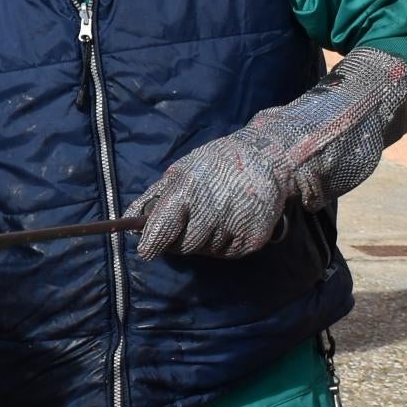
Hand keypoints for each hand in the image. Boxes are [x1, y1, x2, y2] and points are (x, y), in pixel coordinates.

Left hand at [129, 49, 406, 259]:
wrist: (278, 154)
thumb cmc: (224, 163)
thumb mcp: (187, 169)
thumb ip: (157, 196)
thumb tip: (129, 218)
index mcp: (187, 189)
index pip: (161, 226)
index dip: (152, 241)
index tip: (145, 248)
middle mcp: (210, 210)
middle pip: (183, 246)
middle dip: (184, 238)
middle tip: (197, 218)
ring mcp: (233, 225)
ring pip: (207, 252)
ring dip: (208, 239)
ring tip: (221, 212)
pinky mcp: (253, 238)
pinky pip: (231, 252)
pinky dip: (230, 241)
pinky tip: (237, 219)